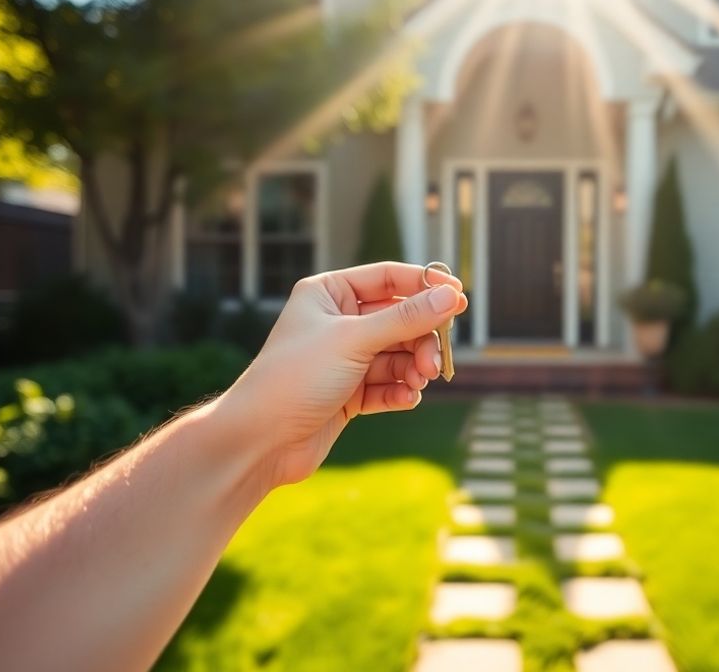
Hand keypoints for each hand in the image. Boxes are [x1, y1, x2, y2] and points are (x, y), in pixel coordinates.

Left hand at [217, 262, 467, 487]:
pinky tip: (406, 399)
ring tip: (420, 382)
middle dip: (421, 339)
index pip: (388, 278)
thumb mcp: (354, 341)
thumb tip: (451, 298)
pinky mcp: (348, 393)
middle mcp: (337, 322)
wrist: (259, 440)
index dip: (425, 286)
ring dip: (413, 367)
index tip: (459, 298)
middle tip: (436, 360)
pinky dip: (400, 391)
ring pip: (397, 354)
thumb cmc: (295, 378)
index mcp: (328, 293)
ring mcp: (343, 359)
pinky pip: (388, 384)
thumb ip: (405, 319)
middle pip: (399, 318)